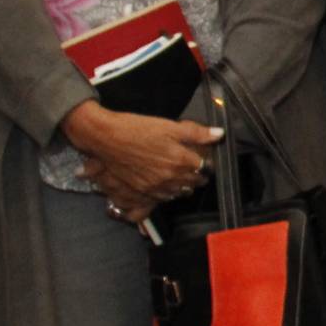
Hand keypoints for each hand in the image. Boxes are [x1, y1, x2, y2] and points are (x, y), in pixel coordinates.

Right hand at [63, 103, 221, 212]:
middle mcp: (170, 178)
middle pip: (193, 183)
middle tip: (199, 171)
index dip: (207, 165)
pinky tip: (167, 189)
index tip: (207, 161)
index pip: (204, 169)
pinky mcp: (140, 191)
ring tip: (185, 181)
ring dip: (184, 188)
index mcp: (181, 161)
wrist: (106, 138)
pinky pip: (160, 200)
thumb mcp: (170, 126)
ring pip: (178, 194)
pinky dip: (167, 195)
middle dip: (198, 177)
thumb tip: (219, 134)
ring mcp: (155, 187)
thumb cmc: (137, 129)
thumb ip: (197, 133)